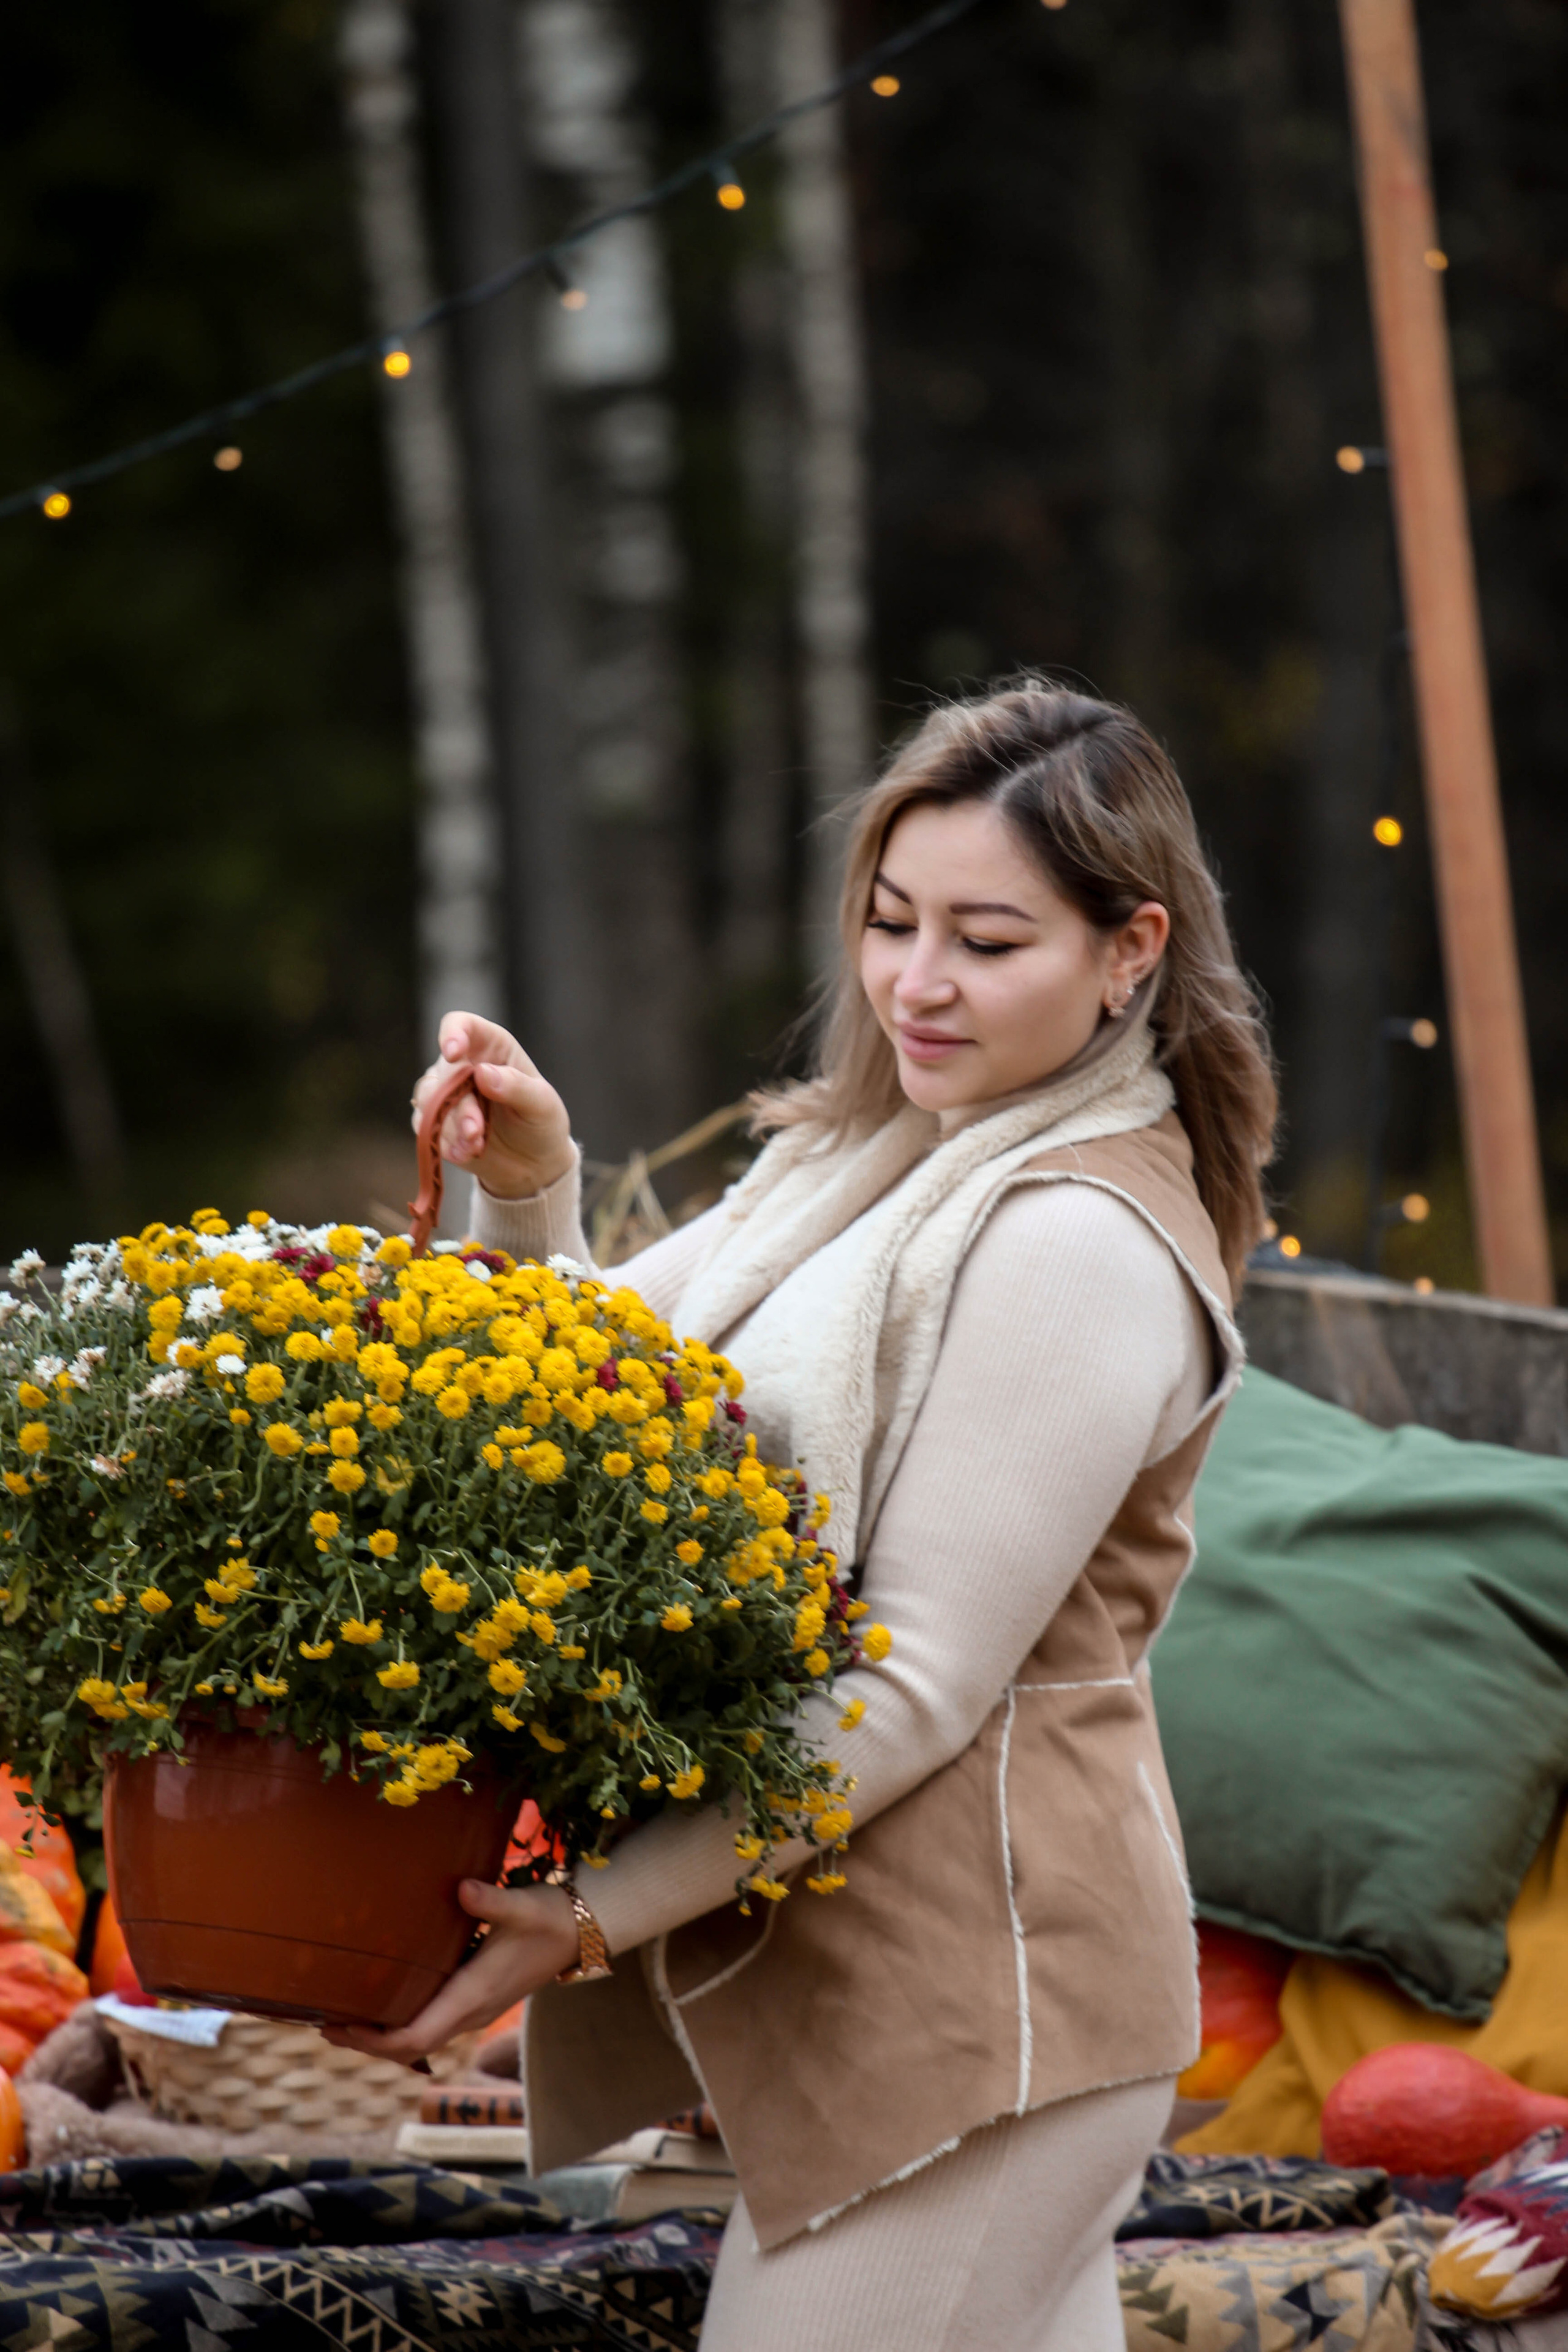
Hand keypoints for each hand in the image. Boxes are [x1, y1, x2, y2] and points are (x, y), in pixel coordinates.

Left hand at [319, 1880, 580, 2064]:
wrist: (584, 1932)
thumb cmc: (551, 1917)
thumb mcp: (523, 1905)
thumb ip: (491, 1900)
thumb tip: (462, 1888)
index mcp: (473, 1996)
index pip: (417, 2037)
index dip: (375, 2041)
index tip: (340, 2026)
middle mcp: (470, 2012)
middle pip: (411, 2046)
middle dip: (366, 2041)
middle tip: (323, 2022)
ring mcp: (474, 2009)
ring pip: (420, 2038)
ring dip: (381, 2034)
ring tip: (343, 2014)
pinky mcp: (477, 1999)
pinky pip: (431, 2023)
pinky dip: (401, 2020)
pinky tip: (385, 1998)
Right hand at [411, 1012, 574, 1201]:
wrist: (532, 1162)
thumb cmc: (540, 1122)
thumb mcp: (541, 1104)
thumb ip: (516, 1086)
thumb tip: (482, 1073)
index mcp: (491, 1046)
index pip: (461, 1025)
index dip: (453, 1034)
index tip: (454, 1053)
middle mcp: (463, 1065)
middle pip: (444, 1072)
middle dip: (458, 1105)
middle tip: (476, 1131)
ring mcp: (445, 1093)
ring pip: (429, 1100)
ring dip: (450, 1126)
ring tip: (475, 1146)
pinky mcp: (436, 1122)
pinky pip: (426, 1127)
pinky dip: (445, 1142)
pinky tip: (466, 1153)